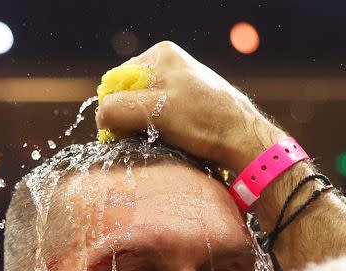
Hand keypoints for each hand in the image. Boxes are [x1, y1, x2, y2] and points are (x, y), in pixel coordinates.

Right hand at [95, 41, 286, 171]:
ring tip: (162, 140)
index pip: (117, 80)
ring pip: (146, 109)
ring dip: (146, 128)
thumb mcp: (154, 112)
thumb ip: (118, 109)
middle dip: (130, 118)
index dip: (114, 107)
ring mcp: (183, 85)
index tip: (121, 130)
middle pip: (131, 95)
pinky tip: (173, 141)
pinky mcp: (191, 105)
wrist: (244, 139)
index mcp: (161, 54)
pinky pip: (163, 118)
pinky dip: (161, 132)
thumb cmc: (204, 121)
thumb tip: (100, 117)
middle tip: (142, 138)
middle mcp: (172, 65)